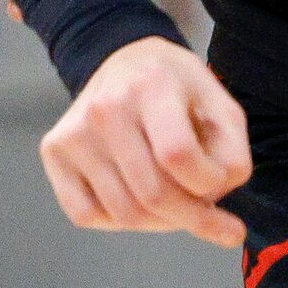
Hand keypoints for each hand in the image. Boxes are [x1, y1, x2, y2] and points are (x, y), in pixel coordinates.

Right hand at [40, 36, 250, 247]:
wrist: (125, 63)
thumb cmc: (178, 90)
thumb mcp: (220, 106)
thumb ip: (232, 154)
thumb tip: (214, 200)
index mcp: (152, 85)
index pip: (178, 155)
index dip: (209, 183)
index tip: (220, 184)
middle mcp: (105, 107)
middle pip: (152, 194)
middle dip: (193, 218)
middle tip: (212, 221)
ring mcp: (75, 131)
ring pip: (124, 213)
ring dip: (161, 224)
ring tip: (177, 207)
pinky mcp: (55, 150)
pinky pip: (86, 215)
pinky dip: (119, 223)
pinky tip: (138, 203)